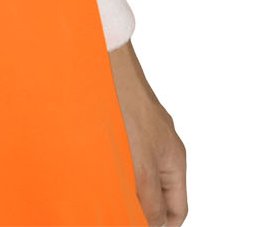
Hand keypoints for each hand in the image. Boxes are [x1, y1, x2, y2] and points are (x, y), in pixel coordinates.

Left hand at [108, 40, 187, 224]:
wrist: (106, 59)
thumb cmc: (127, 103)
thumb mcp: (141, 161)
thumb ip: (149, 196)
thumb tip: (153, 224)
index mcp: (174, 159)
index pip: (176, 209)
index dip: (161, 224)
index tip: (138, 226)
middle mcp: (162, 147)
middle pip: (157, 192)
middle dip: (140, 206)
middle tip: (117, 210)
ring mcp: (143, 132)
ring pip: (138, 172)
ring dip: (123, 185)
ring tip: (103, 190)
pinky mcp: (123, 119)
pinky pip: (123, 152)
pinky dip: (112, 164)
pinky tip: (93, 165)